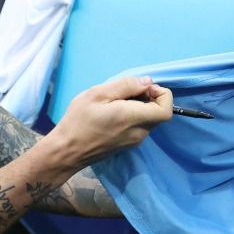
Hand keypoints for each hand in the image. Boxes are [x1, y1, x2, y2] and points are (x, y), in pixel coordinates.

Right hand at [52, 75, 172, 165]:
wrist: (66, 152)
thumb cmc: (79, 121)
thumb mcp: (98, 94)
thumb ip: (126, 85)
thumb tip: (147, 82)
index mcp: (133, 118)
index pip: (167, 109)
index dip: (162, 94)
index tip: (143, 87)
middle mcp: (140, 133)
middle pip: (159, 113)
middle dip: (149, 98)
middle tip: (126, 91)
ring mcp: (135, 142)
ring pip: (149, 120)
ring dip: (140, 107)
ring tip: (116, 101)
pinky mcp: (128, 146)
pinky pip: (139, 127)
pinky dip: (134, 116)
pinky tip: (114, 113)